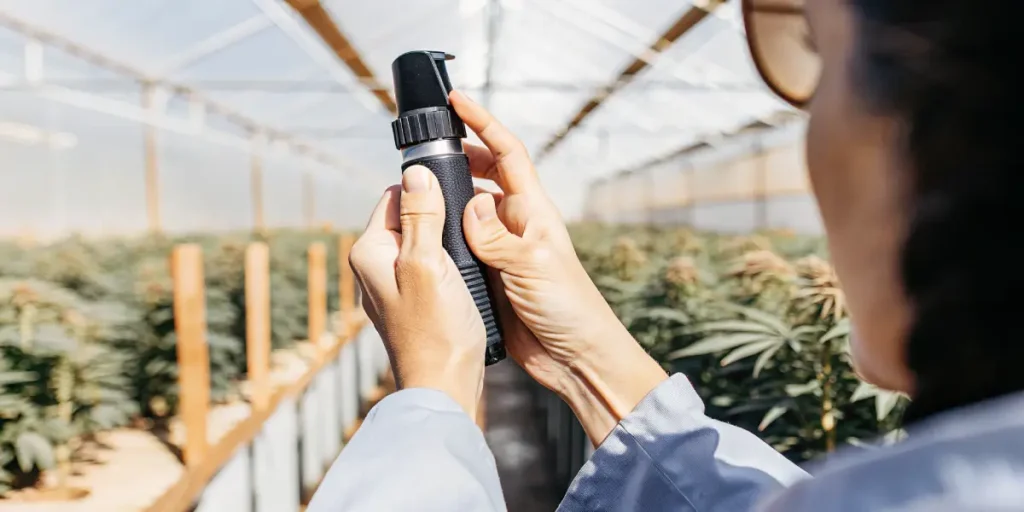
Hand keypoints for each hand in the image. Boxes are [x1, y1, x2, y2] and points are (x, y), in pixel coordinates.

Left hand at [349, 167, 484, 417]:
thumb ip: (421, 217)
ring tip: (469, 258)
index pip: (396, 196)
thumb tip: (415, 172)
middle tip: (467, 234)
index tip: (456, 200)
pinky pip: (434, 265)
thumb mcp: (429, 264)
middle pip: (413, 217)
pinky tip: (468, 277)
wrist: (445, 385)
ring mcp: (396, 284)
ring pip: (427, 240)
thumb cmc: (436, 331)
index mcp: (369, 251)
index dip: (428, 192)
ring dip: (450, 242)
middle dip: (442, 218)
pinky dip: (453, 264)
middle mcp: (376, 265)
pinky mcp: (416, 299)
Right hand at [450, 90, 667, 443]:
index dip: (483, 123)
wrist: (575, 356)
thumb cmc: (568, 308)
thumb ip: (497, 237)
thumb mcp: (532, 266)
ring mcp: (504, 249)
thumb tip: (470, 205)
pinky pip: (463, 247)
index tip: (457, 102)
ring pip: (470, 211)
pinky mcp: (492, 275)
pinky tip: (427, 237)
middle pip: (486, 176)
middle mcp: (517, 224)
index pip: (507, 153)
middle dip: (459, 157)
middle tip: (427, 149)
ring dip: (449, 198)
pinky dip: (445, 237)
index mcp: (533, 211)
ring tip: (419, 191)